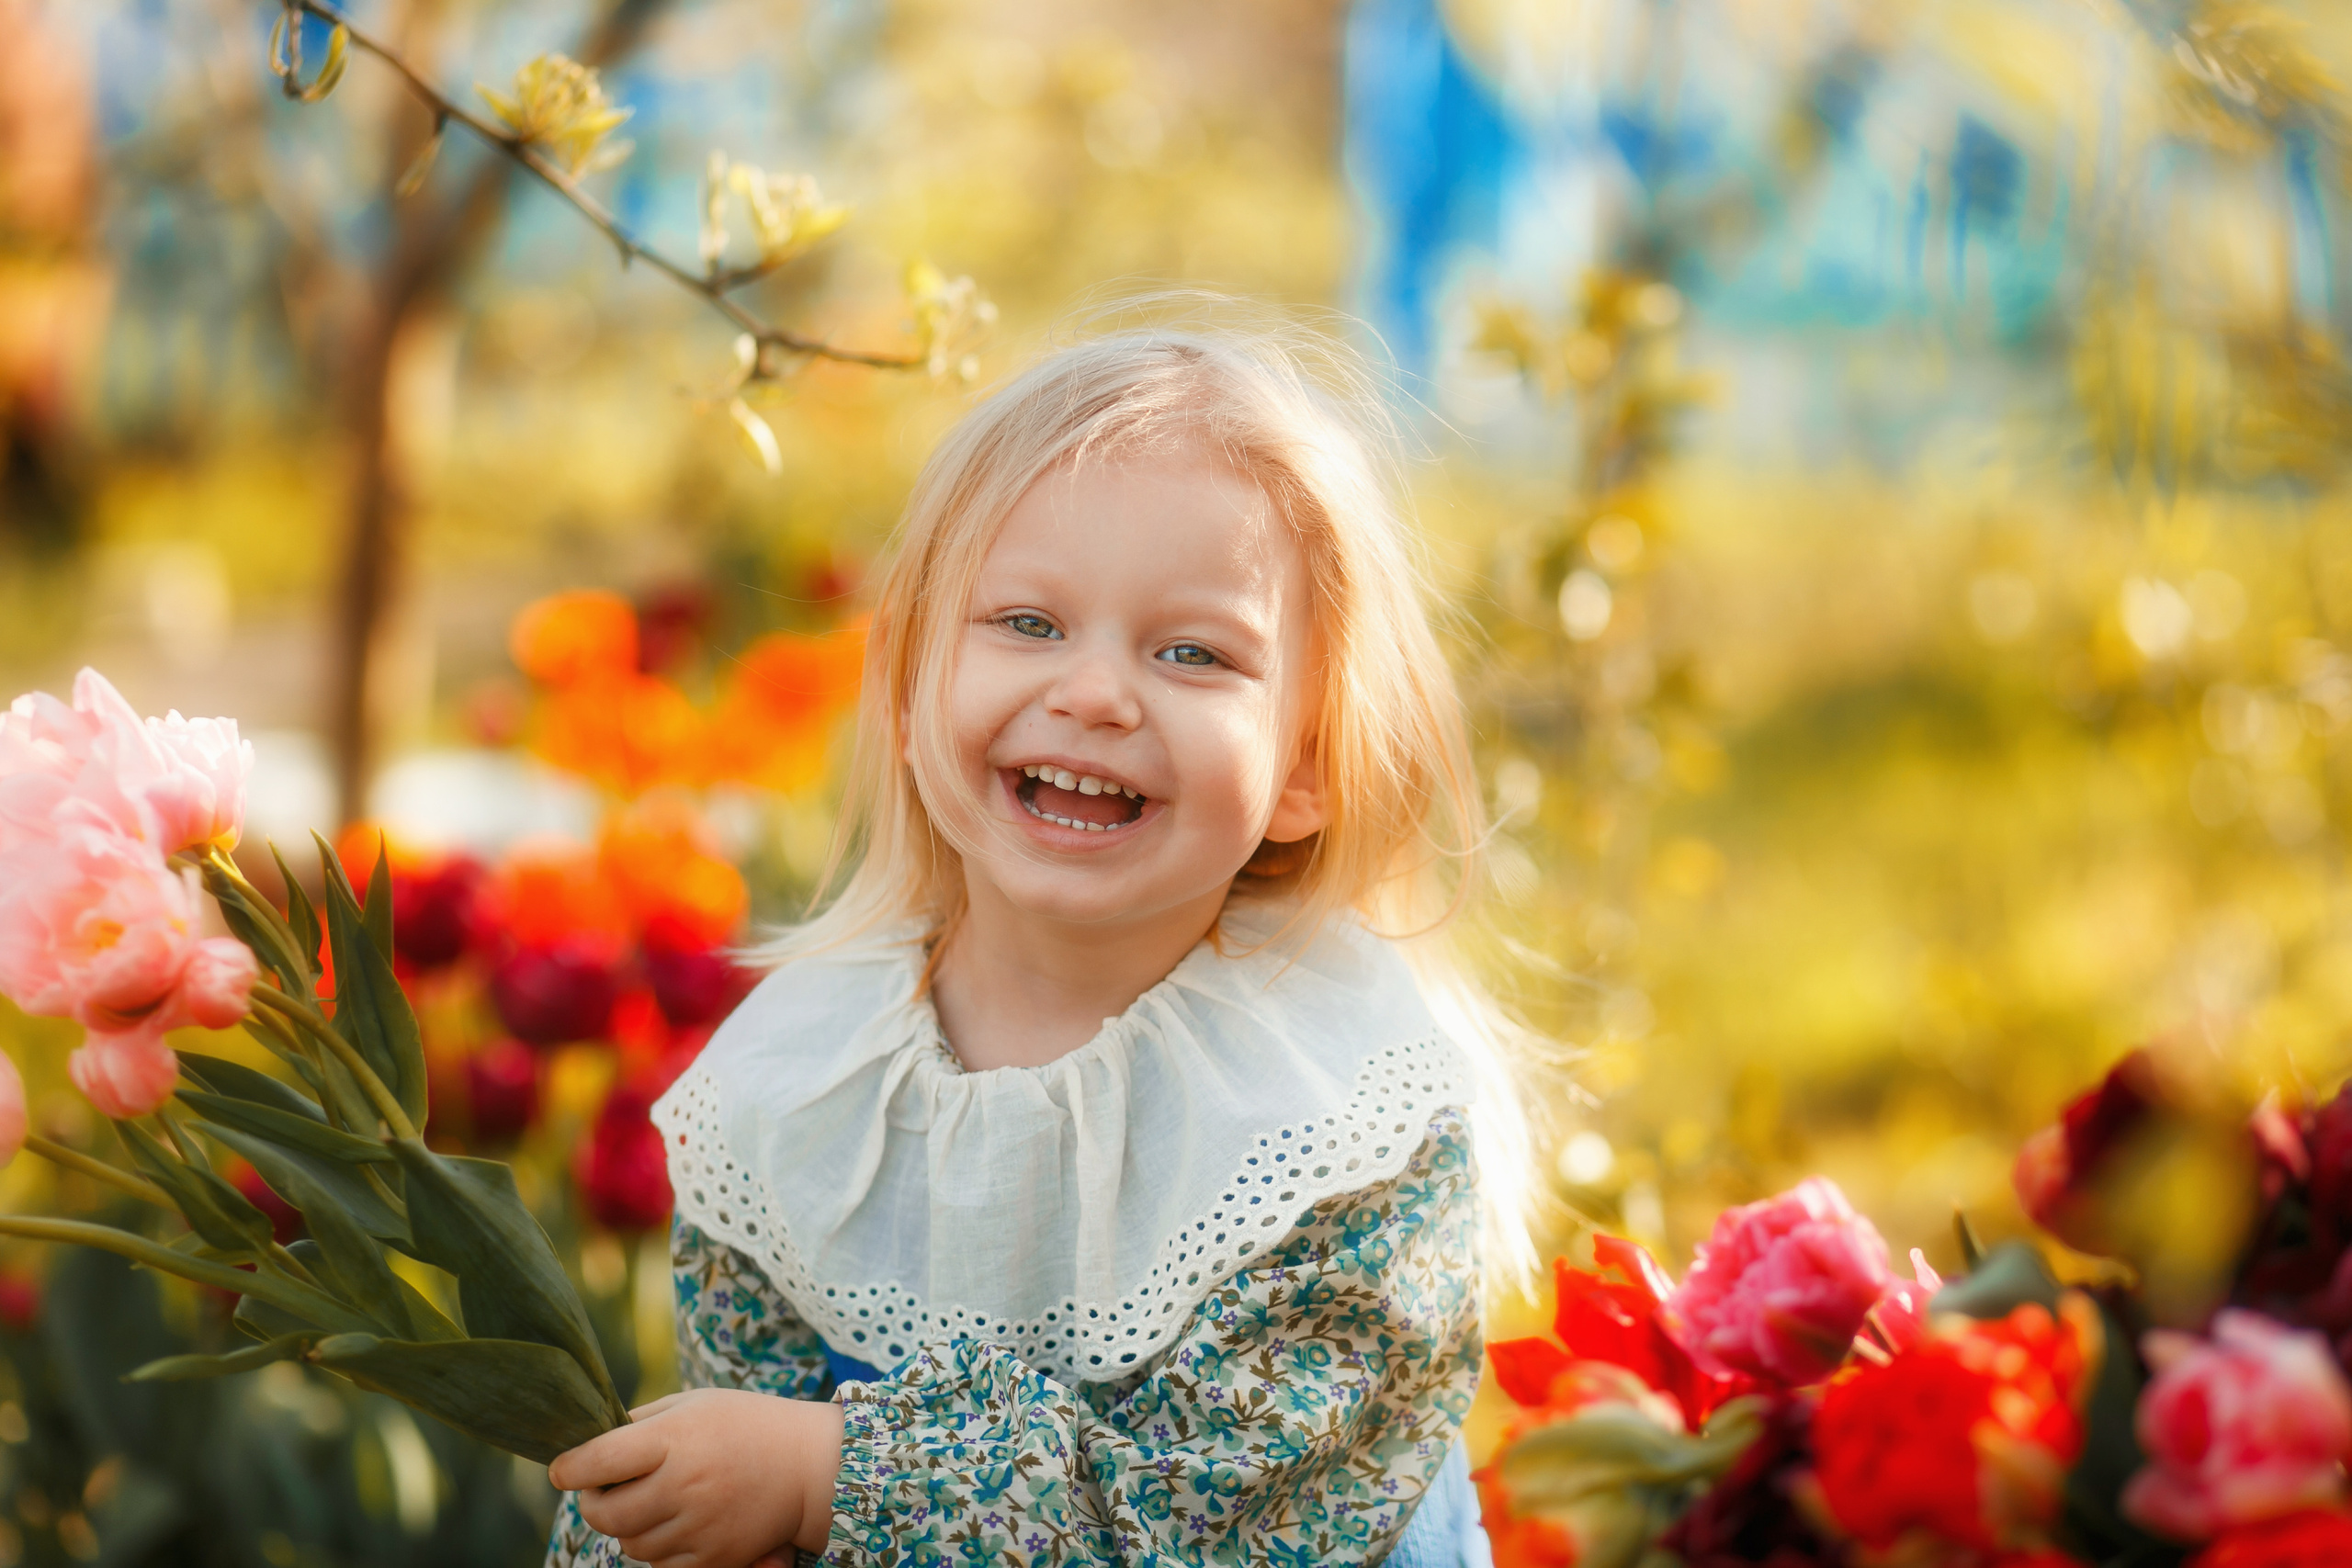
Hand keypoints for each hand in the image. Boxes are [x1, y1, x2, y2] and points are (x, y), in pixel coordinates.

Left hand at [548, 1388, 843, 1567]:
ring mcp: (698, 1525)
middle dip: (593, 1503)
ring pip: (629, 1544)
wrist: (809, 1466)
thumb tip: (590, 1443)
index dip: (569, 1468)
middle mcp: (684, 1484)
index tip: (562, 1469)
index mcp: (675, 1438)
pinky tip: (677, 1522)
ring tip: (652, 1502)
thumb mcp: (694, 1403)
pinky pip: (660, 1565)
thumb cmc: (746, 1425)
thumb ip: (641, 1420)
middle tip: (605, 1490)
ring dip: (628, 1526)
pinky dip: (658, 1548)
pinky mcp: (712, 1558)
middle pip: (604, 1513)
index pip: (598, 1460)